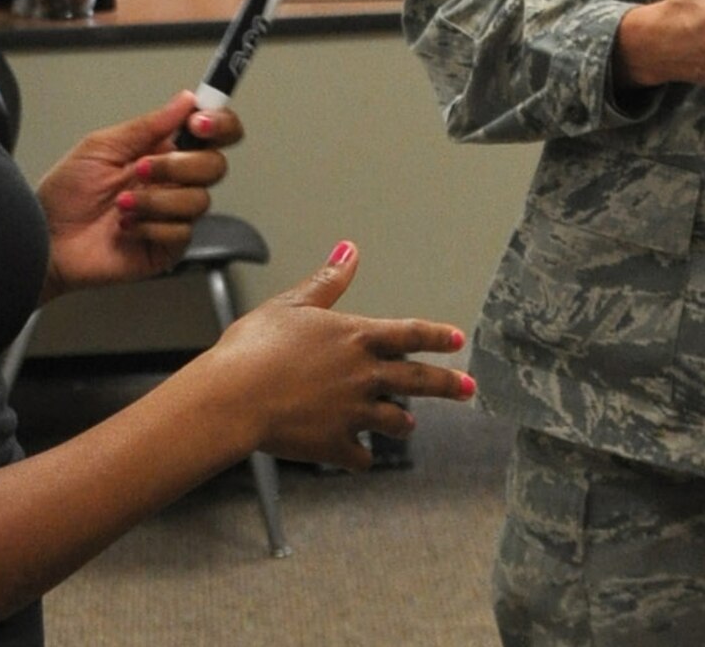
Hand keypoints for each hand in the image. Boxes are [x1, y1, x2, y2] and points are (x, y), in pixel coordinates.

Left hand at [36, 93, 245, 298]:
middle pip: (215, 165)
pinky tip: (124, 227)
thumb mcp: (101, 146)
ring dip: (156, 199)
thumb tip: (187, 99)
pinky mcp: (168, 247)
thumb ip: (148, 125)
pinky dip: (149, 226)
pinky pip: (181, 232)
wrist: (45, 238)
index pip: (213, 133)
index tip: (198, 122)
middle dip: (179, 164)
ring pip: (199, 200)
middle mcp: (173, 181)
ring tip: (121, 204)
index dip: (219, 123)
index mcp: (162, 151)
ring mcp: (173, 215)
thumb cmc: (66, 193)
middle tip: (142, 168)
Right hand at [209, 242, 474, 471]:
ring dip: (403, 422)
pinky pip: (360, 456)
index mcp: (357, 337)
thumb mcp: (293, 304)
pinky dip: (361, 456)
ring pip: (395, 421)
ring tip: (408, 425)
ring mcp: (353, 413)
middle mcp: (364, 375)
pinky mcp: (336, 445)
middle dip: (448, 385)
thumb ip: (328, 280)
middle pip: (418, 380)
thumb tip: (350, 248)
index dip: (436, 335)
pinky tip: (359, 456)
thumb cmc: (256, 346)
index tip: (458, 339)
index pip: (410, 333)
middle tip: (470, 389)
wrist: (234, 398)